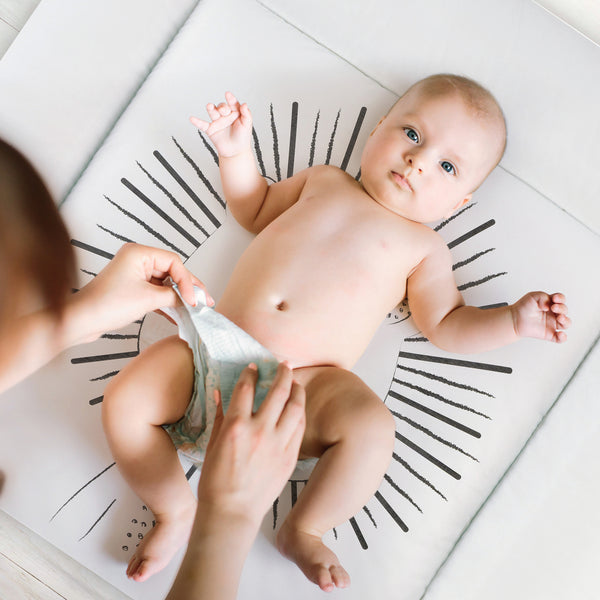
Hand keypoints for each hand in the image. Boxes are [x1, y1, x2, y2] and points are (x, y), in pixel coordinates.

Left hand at [72, 243, 212, 341]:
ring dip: (179, 297)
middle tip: (205, 301)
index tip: (193, 300)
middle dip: (188, 288)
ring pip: (166, 283)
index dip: (187, 281)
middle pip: (172, 271)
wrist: (80, 321)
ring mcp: (134, 274)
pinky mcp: (132, 288)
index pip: (174, 262)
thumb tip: (188, 300)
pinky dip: (167, 302)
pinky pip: (156, 292)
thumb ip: (172, 296)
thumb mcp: (147, 299)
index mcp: (139, 253)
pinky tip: (179, 314)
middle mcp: (137, 259)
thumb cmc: (106, 305)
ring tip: (195, 309)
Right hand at [190, 91, 252, 157]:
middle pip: (222, 107)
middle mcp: (225, 115)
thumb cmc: (242, 138)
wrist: (236, 152)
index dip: (230, 99)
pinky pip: (203, 125)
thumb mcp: (247, 125)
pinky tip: (192, 119)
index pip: (232, 103)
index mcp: (235, 113)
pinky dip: (197, 122)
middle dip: (222, 107)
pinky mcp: (211, 129)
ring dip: (211, 109)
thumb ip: (247, 114)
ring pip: (212, 112)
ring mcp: (217, 122)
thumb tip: (244, 104)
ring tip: (209, 106)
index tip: (228, 95)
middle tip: (225, 111)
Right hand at [197, 362, 305, 525]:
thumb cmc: (216, 483)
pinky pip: (300, 428)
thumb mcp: (212, 446)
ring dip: (297, 390)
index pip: (246, 388)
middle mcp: (259, 431)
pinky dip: (300, 414)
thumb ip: (220, 417)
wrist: (232, 514)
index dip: (251, 372)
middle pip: (278, 391)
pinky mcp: (289, 457)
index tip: (254, 366)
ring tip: (297, 383)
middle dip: (283, 373)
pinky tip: (299, 408)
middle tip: (285, 364)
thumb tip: (219, 394)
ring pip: (295, 407)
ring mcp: (277, 444)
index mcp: (236, 426)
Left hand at [511, 292, 570, 342]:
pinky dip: (562, 338)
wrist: (515, 319)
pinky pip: (559, 338)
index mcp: (551, 303)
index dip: (561, 298)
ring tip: (559, 318)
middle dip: (561, 308)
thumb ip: (543, 297)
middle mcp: (553, 313)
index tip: (555, 298)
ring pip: (566, 323)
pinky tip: (560, 334)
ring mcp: (552, 324)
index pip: (561, 300)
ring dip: (565, 320)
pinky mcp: (549, 334)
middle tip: (553, 308)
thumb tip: (549, 305)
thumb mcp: (533, 296)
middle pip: (564, 310)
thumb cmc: (524, 307)